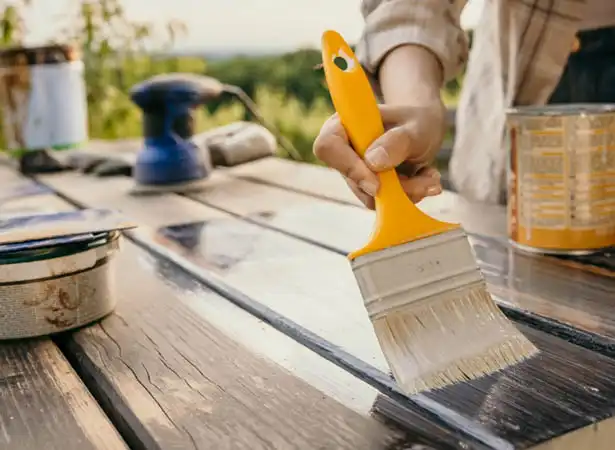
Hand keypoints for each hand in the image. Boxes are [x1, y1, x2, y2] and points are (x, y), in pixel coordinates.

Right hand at [313, 101, 445, 208]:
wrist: (425, 130)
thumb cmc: (417, 122)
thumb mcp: (416, 127)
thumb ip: (398, 141)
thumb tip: (372, 163)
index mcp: (344, 125)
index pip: (328, 147)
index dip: (349, 168)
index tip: (378, 183)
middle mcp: (344, 151)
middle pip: (354, 180)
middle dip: (393, 186)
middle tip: (426, 179)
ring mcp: (354, 172)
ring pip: (370, 197)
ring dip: (406, 192)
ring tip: (429, 176)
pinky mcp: (367, 188)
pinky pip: (382, 203)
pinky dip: (408, 196)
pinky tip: (423, 179)